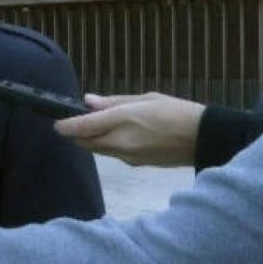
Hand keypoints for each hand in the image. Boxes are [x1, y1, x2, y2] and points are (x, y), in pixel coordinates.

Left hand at [54, 92, 204, 166]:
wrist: (205, 138)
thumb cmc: (177, 111)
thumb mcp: (146, 98)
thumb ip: (114, 102)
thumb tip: (88, 101)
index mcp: (124, 120)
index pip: (83, 127)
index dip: (65, 126)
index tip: (57, 124)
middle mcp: (121, 142)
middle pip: (86, 143)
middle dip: (77, 134)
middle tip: (75, 122)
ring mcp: (128, 157)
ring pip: (98, 150)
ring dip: (91, 140)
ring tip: (96, 126)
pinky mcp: (136, 165)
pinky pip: (113, 155)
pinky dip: (108, 146)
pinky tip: (118, 136)